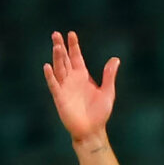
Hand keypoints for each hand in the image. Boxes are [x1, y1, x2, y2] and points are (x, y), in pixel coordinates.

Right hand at [43, 30, 118, 144]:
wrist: (92, 131)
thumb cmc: (100, 113)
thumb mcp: (108, 92)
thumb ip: (109, 76)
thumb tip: (115, 59)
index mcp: (82, 76)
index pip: (76, 57)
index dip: (74, 46)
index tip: (71, 34)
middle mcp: (72, 79)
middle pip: (64, 59)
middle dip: (60, 47)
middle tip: (56, 34)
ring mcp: (65, 88)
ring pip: (59, 69)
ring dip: (57, 58)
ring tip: (56, 46)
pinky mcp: (60, 98)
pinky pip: (54, 85)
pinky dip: (50, 76)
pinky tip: (47, 66)